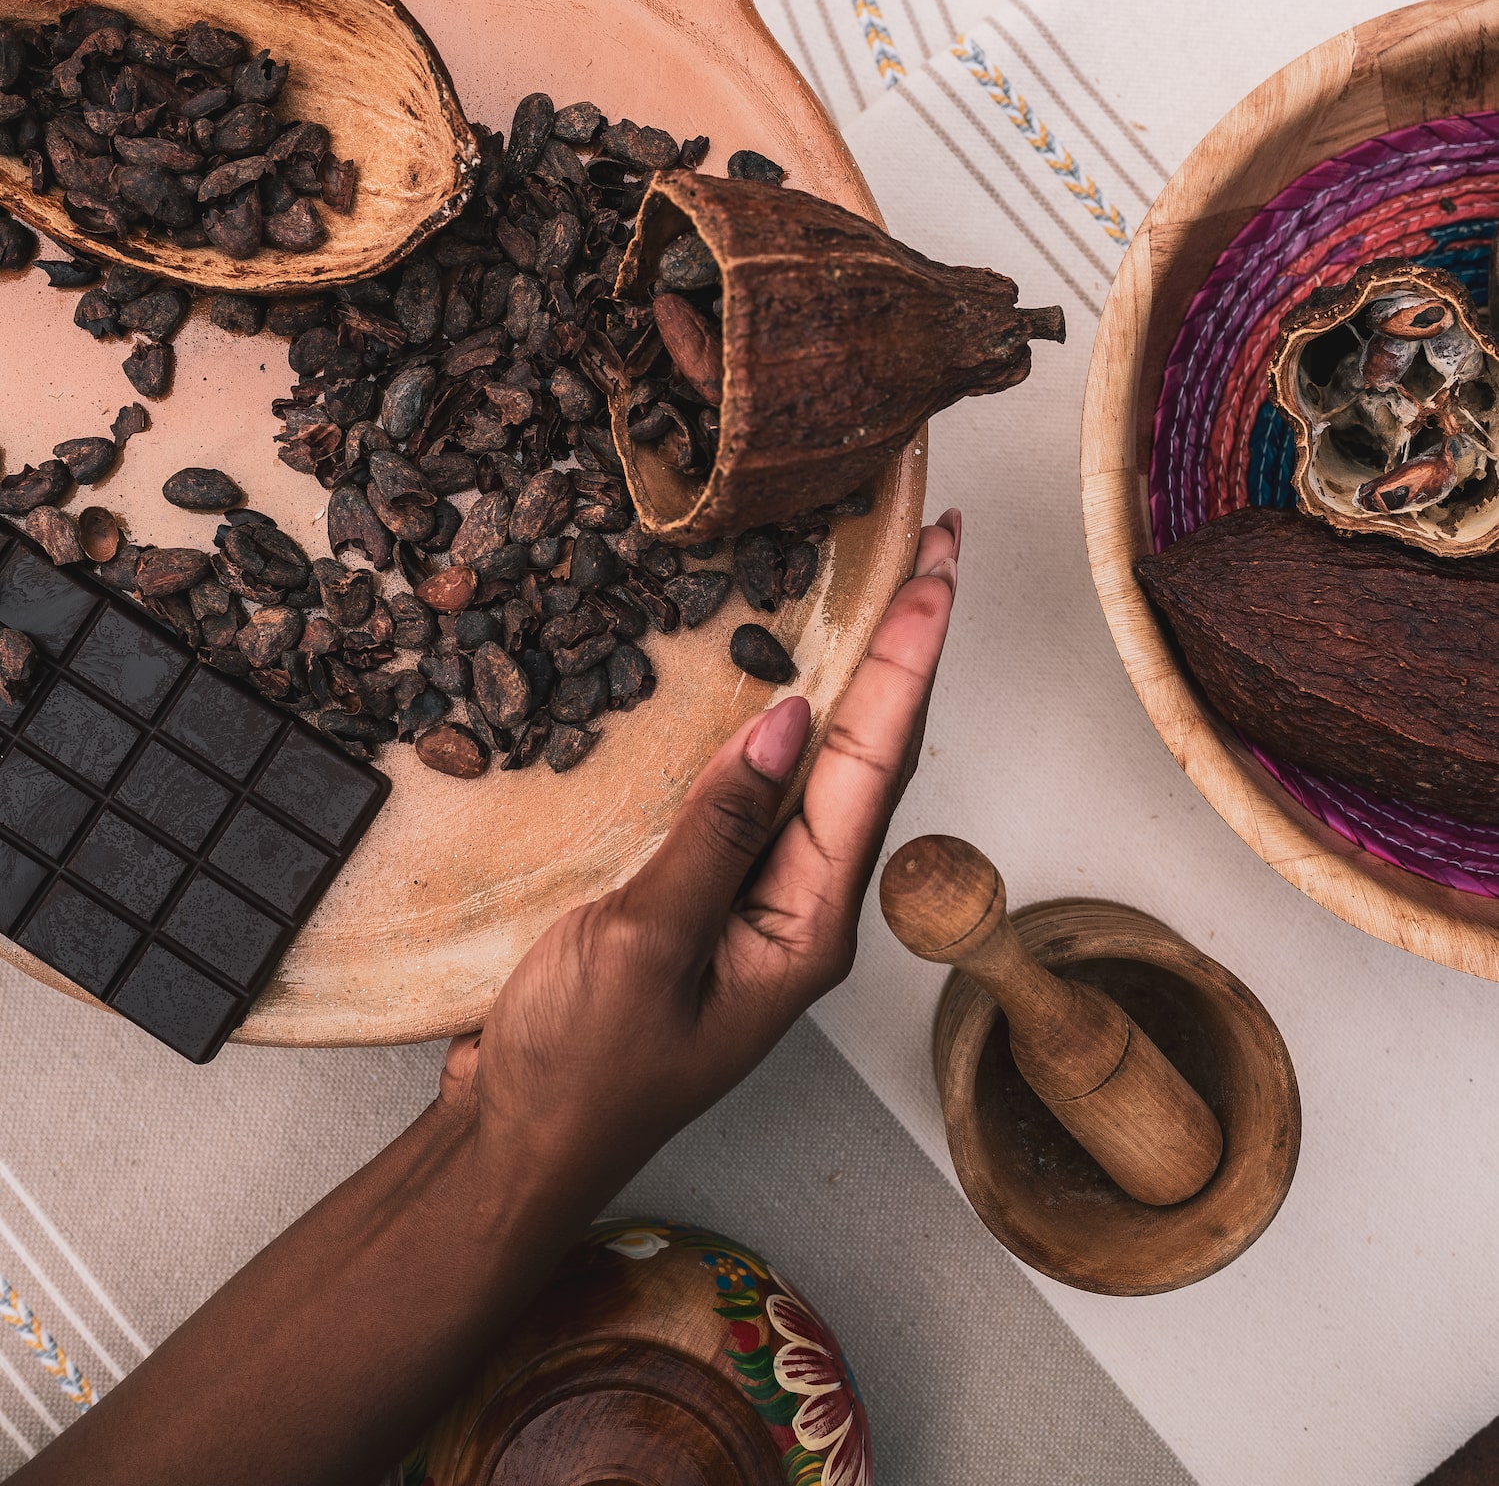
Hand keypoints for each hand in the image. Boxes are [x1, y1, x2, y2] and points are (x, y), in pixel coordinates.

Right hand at [440, 510, 960, 1203]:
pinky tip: (782, 681)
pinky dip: (780, 720)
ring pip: (819, 762)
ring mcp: (755, 895)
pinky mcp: (705, 888)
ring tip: (887, 589)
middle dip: (905, 648)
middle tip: (932, 549)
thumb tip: (786, 720)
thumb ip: (719, 831)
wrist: (518, 1142)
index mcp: (807, 923)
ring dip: (856, 674)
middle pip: (868, 752)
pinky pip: (757, 786)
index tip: (937, 572)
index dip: (908, 659)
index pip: (873, 763)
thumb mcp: (647, 945)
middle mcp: (800, 901)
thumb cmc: (582, 1069)